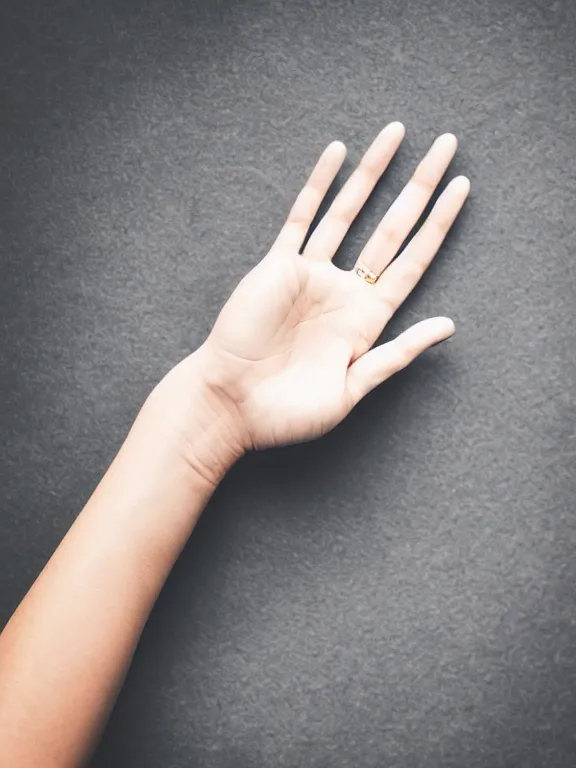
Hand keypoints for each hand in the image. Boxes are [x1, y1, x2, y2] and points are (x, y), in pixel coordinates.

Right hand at [168, 123, 468, 453]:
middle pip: (392, 227)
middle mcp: (344, 290)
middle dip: (420, 186)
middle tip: (447, 144)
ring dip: (373, 171)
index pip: (412, 261)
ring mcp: (311, 273)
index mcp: (366, 320)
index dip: (439, 225)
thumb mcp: (351, 390)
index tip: (462, 188)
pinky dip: (318, 184)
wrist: (231, 406)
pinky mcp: (278, 265)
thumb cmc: (288, 412)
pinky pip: (301, 217)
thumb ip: (396, 354)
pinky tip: (338, 152)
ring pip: (349, 210)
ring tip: (397, 131)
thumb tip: (448, 325)